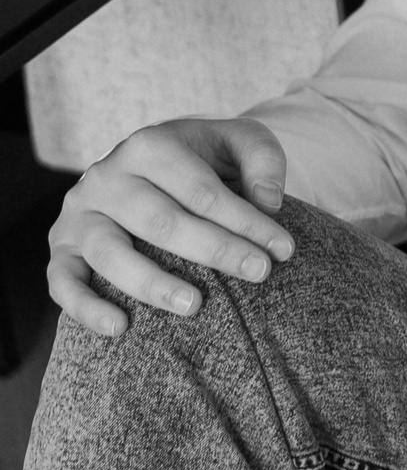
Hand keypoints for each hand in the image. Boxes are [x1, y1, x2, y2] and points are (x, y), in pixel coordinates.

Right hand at [46, 119, 291, 338]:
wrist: (155, 165)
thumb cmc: (205, 158)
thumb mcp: (239, 141)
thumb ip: (262, 160)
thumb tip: (269, 202)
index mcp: (149, 145)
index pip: (201, 190)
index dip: (245, 221)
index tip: (283, 250)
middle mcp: (106, 177)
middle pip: (160, 221)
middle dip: (214, 250)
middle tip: (259, 274)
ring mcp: (78, 214)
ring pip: (110, 253)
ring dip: (152, 284)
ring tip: (196, 306)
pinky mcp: (61, 248)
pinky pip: (62, 281)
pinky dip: (84, 307)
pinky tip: (120, 327)